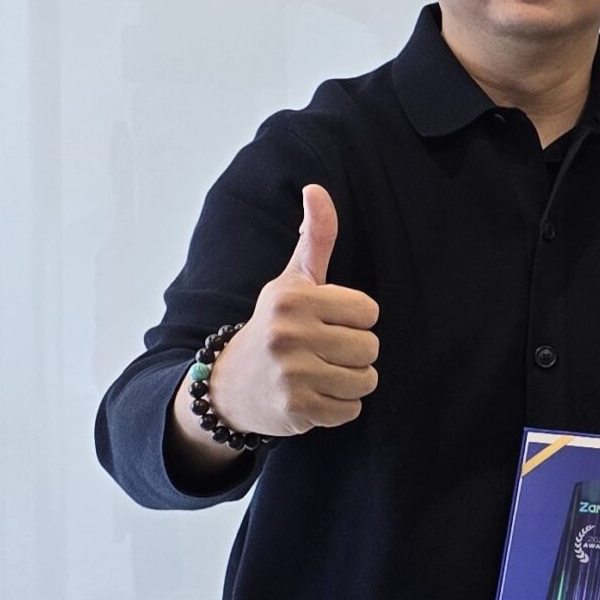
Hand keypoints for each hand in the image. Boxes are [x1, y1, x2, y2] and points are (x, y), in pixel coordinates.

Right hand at [212, 185, 382, 436]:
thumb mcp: (292, 281)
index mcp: (293, 297)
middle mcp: (287, 333)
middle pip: (370, 348)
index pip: (369, 312)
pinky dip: (338, 408)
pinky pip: (350, 411)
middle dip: (354, 353)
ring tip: (318, 374)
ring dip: (350, 382)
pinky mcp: (294, 409)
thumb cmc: (275, 324)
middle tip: (321, 352)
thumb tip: (317, 188)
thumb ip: (315, 238)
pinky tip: (312, 396)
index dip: (355, 320)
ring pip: (365, 381)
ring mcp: (290, 373)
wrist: (229, 384)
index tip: (328, 323)